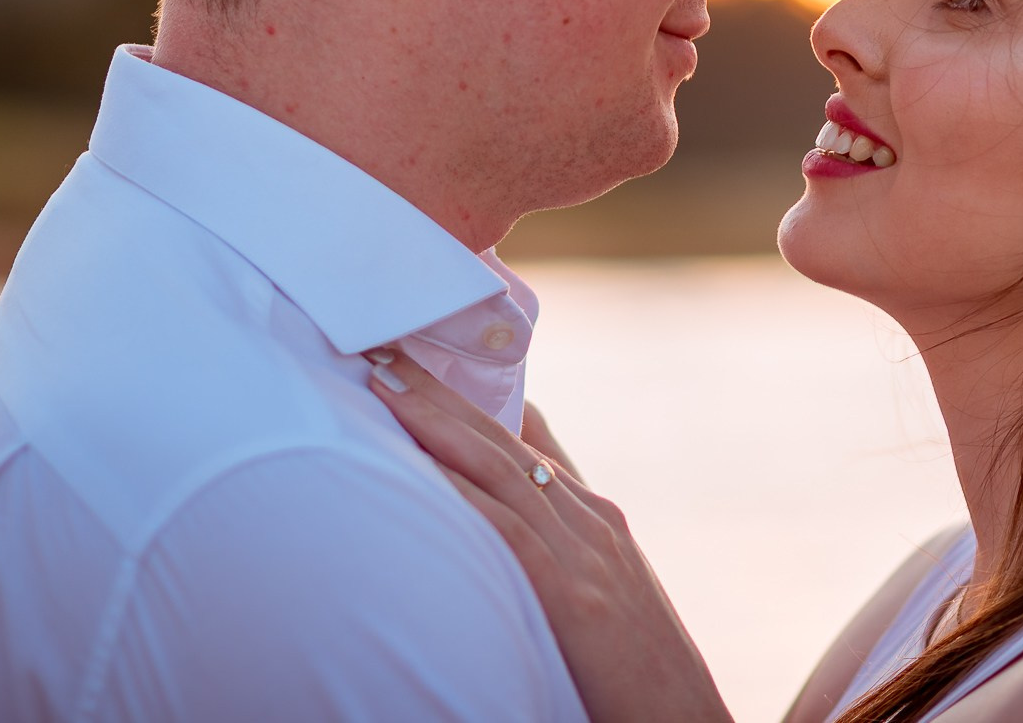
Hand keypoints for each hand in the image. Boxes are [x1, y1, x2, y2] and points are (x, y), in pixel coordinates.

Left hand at [366, 352, 733, 722]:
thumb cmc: (640, 675)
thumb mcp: (608, 596)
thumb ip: (562, 551)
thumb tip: (506, 524)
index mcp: (599, 519)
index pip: (532, 438)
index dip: (477, 396)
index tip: (424, 359)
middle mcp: (592, 521)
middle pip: (505, 439)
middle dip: (441, 393)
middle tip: (382, 348)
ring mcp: (587, 553)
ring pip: (499, 469)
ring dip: (436, 422)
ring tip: (383, 382)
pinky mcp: (573, 597)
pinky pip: (504, 531)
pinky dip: (460, 491)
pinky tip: (418, 465)